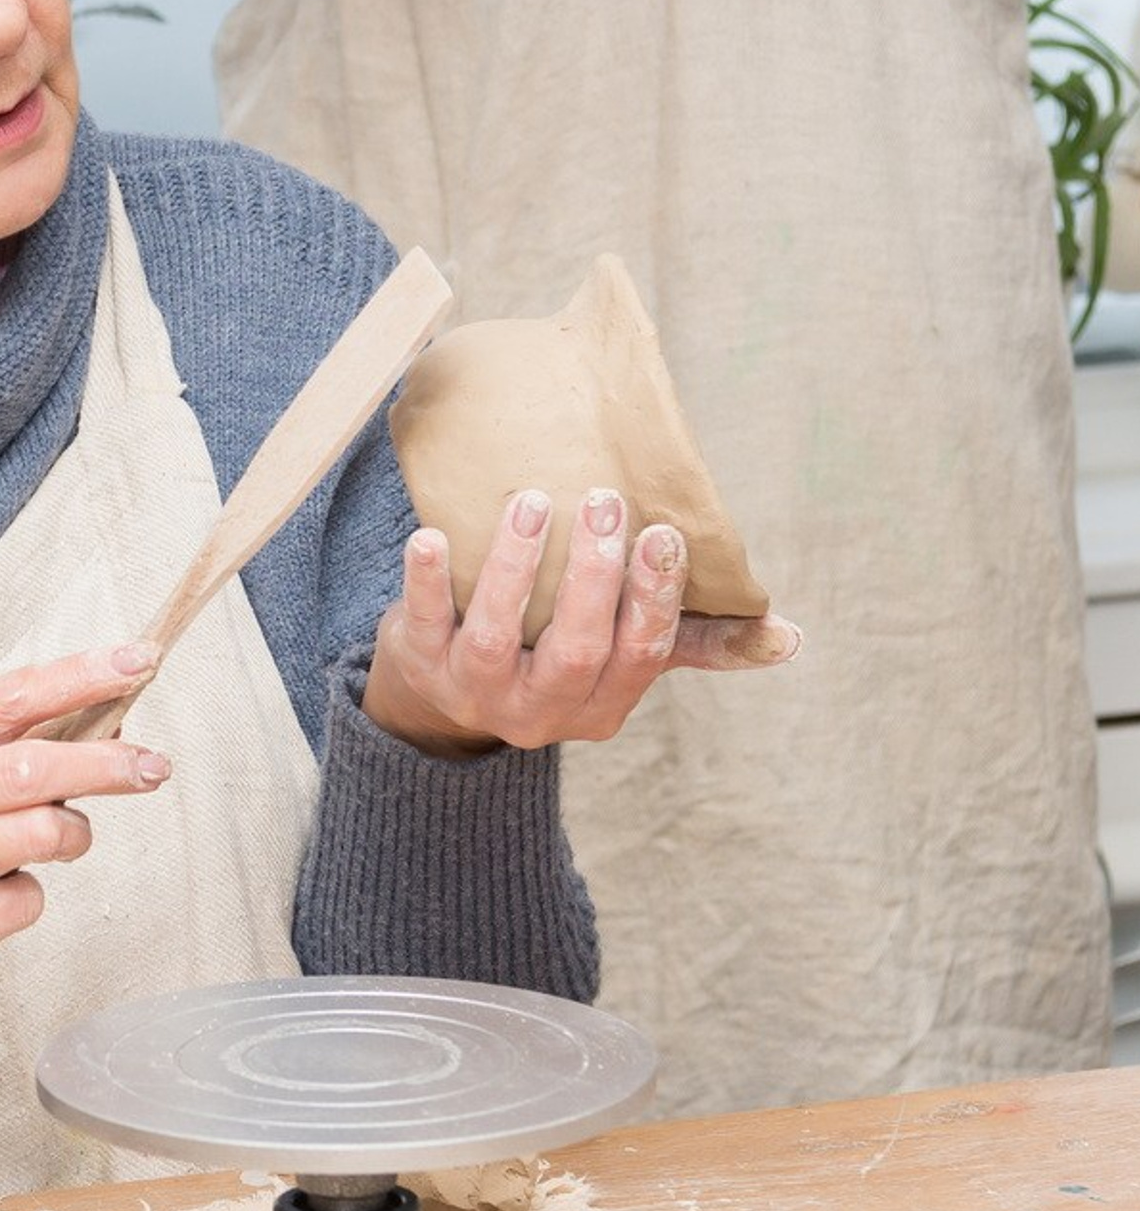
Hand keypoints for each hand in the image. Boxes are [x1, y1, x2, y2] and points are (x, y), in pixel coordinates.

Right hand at [0, 642, 174, 1058]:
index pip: (5, 699)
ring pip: (38, 836)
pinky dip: (29, 899)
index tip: (138, 662)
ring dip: (73, 837)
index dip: (80, 676)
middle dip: (108, 764)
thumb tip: (90, 722)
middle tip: (155, 766)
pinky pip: (22, 905)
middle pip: (33, 768)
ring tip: (68, 840)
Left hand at [362, 488, 801, 757]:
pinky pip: (421, 622)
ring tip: (531, 500)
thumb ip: (695, 642)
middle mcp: (541, 710)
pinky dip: (424, 581)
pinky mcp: (420, 663)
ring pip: (498, 634)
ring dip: (515, 566)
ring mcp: (476, 691)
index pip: (640, 654)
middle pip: (577, 647)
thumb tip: (791, 638)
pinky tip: (429, 536)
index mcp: (601, 706)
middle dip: (594, 576)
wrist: (442, 688)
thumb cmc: (550, 651)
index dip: (654, 597)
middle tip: (603, 502)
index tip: (662, 532)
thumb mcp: (619, 658)